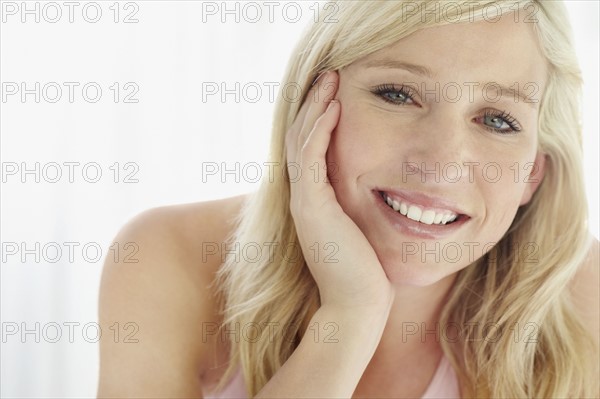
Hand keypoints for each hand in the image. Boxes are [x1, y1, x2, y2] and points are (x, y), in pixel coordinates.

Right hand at [286, 71, 394, 310]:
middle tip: (330, 75)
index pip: (309, 149)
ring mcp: (303, 201)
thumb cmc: (365, 272)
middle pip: (300, 137)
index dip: (319, 118)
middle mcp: (303, 197)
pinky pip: (310, 158)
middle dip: (315, 104)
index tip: (337, 93)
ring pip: (301, 141)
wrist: (356, 305)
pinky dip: (320, 130)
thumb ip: (358, 207)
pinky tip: (336, 108)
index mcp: (314, 201)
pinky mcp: (311, 206)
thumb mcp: (361, 231)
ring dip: (316, 107)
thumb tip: (381, 190)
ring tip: (331, 80)